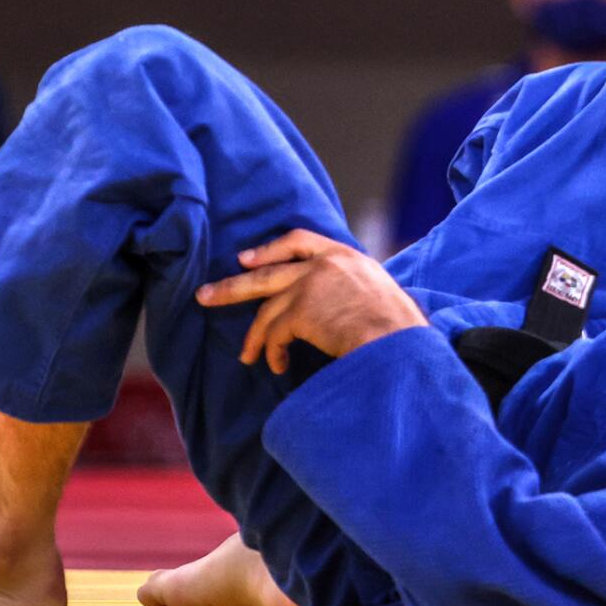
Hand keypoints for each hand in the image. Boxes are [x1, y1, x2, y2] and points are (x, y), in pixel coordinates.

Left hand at [196, 230, 427, 374]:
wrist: (398, 338)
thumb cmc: (399, 326)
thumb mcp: (378, 291)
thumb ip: (354, 287)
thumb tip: (343, 306)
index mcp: (345, 255)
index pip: (300, 240)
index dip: (270, 250)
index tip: (247, 259)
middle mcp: (324, 264)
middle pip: (267, 270)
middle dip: (233, 285)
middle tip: (206, 294)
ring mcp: (310, 285)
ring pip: (265, 304)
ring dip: (252, 334)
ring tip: (245, 354)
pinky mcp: (301, 310)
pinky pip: (275, 332)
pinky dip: (271, 350)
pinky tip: (275, 365)